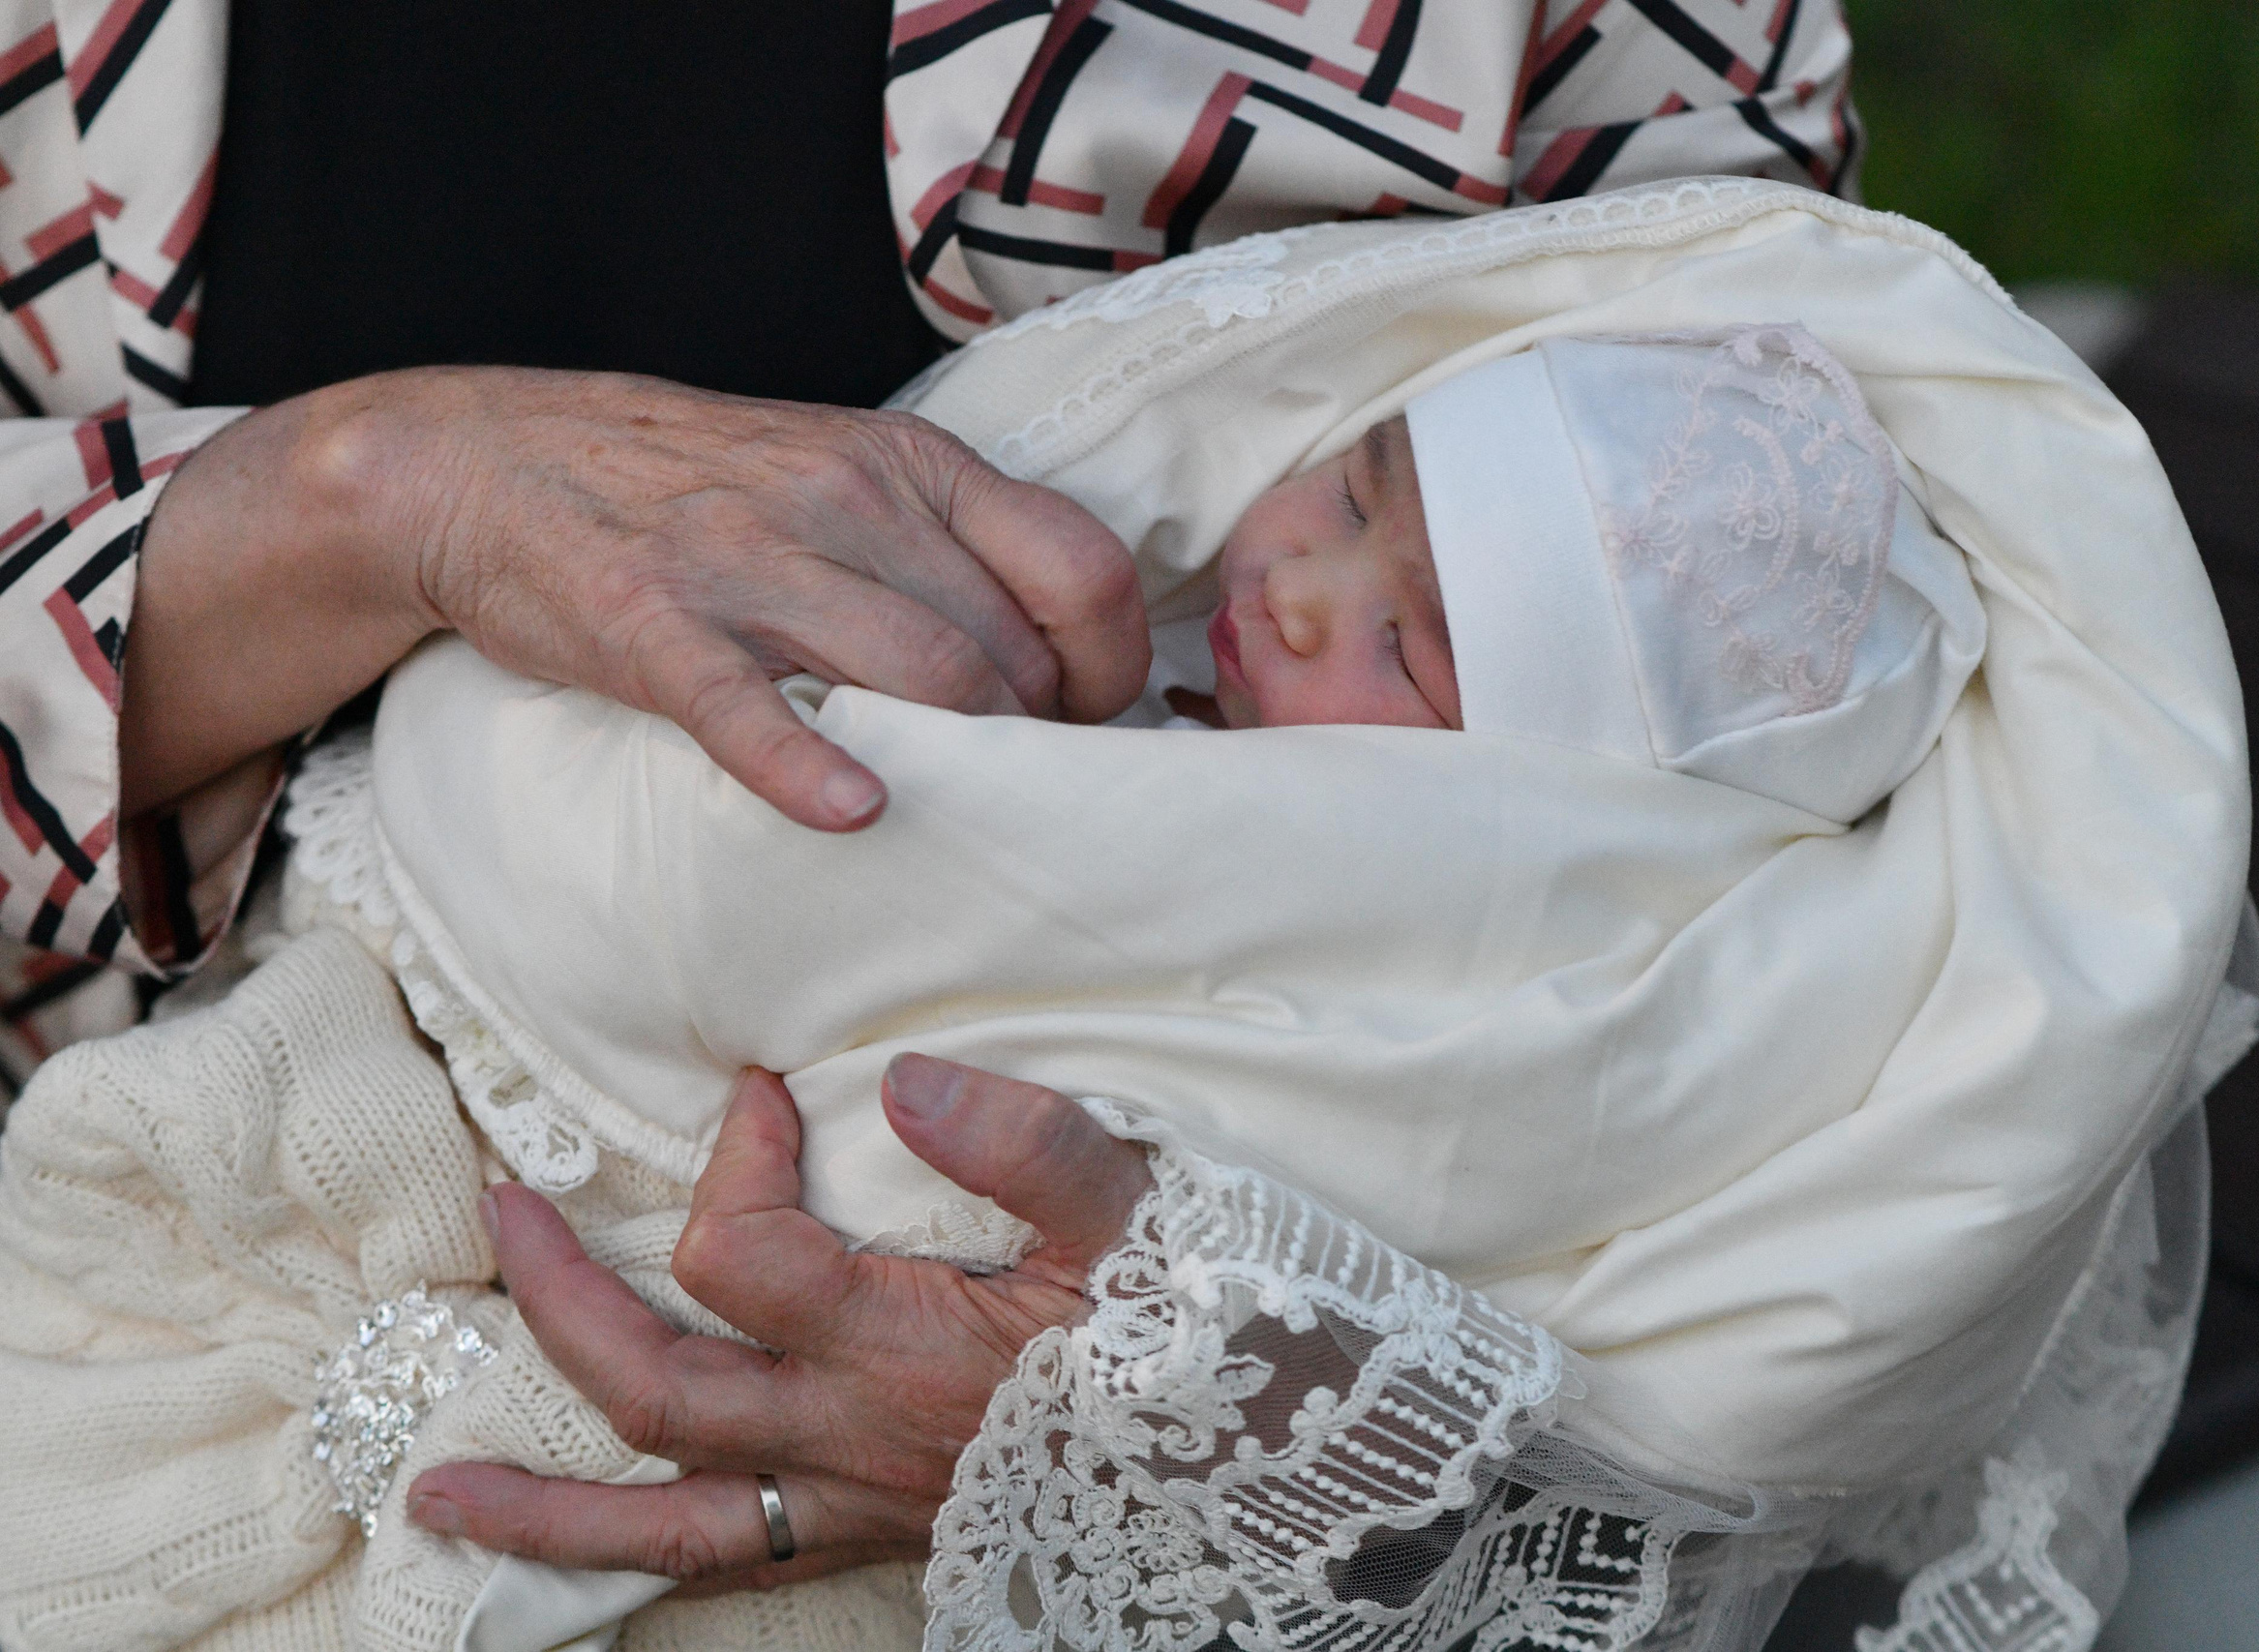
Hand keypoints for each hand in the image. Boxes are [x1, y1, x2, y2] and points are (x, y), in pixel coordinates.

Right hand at [124, 368, 1148, 826]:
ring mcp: (748, 558)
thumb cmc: (697, 486)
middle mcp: (849, 499)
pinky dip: (807, 770)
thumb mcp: (844, 472)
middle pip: (1006, 653)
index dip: (1112, 670)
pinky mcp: (653, 624)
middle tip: (1018, 798)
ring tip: (958, 819)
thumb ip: (947, 546)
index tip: (1089, 725)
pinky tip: (851, 815)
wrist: (490, 459)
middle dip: (1030, 747)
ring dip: (958, 769)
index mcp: (914, 464)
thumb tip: (1060, 654)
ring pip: (917, 678)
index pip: (1082, 568)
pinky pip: (749, 707)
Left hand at [403, 1056, 1153, 1588]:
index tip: (760, 1088)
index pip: (743, 1250)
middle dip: (560, 1304)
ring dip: (547, 1514)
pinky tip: (600, 1544)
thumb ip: (1027, 1143)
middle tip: (501, 1216)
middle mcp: (848, 1439)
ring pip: (668, 1526)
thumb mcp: (1136, 1217)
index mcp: (898, 1350)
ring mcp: (854, 1501)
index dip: (731, 1154)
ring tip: (437, 1498)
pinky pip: (735, 1561)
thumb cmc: (1198, 1337)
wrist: (1262, 1470)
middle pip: (654, 1389)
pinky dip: (649, 1554)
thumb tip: (905, 1079)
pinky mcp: (874, 1532)